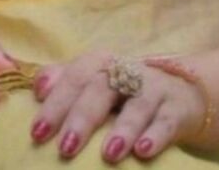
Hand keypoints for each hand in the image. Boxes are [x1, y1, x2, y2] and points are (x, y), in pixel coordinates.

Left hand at [30, 50, 206, 161]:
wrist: (181, 92)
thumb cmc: (124, 92)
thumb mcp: (95, 82)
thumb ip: (65, 80)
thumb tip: (38, 89)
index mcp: (101, 63)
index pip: (74, 76)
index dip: (55, 102)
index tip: (37, 132)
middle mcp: (126, 70)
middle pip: (101, 88)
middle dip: (82, 117)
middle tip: (65, 148)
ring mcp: (153, 87)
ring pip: (137, 104)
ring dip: (123, 128)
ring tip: (109, 155)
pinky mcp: (177, 108)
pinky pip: (167, 120)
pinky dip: (156, 135)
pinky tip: (143, 152)